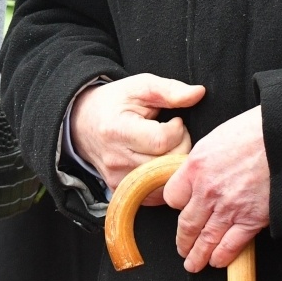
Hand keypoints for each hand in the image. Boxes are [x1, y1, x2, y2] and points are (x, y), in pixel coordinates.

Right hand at [70, 73, 204, 200]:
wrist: (83, 123)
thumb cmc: (114, 103)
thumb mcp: (140, 86)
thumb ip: (170, 89)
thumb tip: (199, 93)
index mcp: (117, 130)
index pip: (161, 141)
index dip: (177, 130)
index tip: (175, 121)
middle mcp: (116, 160)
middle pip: (166, 164)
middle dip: (181, 147)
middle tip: (175, 134)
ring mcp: (118, 179)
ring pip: (164, 181)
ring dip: (175, 164)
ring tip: (168, 147)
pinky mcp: (121, 190)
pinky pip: (156, 193)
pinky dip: (165, 179)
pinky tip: (162, 161)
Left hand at [163, 106, 269, 271]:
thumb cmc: (255, 131)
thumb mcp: (218, 137)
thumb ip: (205, 160)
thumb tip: (200, 172)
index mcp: (196, 167)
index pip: (172, 196)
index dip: (177, 204)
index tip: (181, 209)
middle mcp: (208, 191)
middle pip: (186, 224)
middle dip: (183, 240)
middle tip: (182, 249)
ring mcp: (229, 208)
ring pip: (205, 239)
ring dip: (197, 256)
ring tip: (194, 264)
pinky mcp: (251, 220)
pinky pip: (230, 245)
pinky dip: (222, 256)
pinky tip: (217, 261)